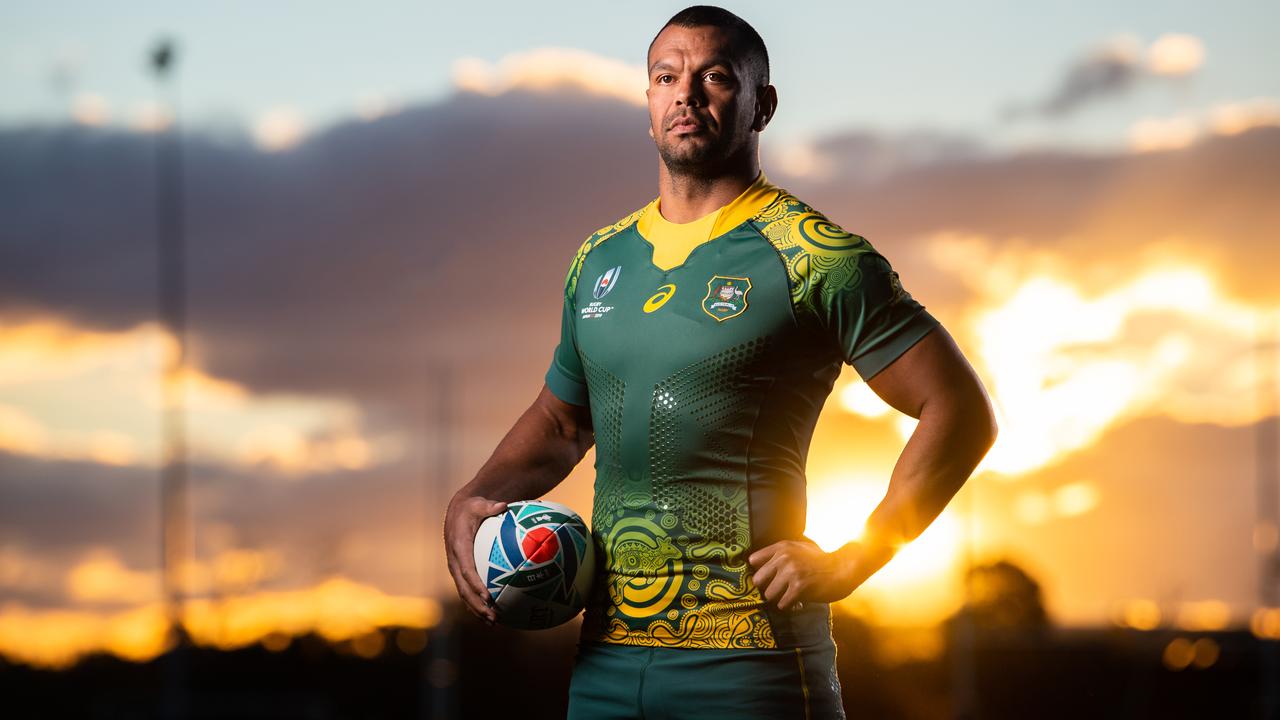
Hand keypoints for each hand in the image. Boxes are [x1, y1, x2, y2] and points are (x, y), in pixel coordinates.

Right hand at [444, 495, 507, 624]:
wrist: (458, 512)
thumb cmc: (472, 507)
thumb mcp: (479, 503)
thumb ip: (490, 506)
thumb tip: (504, 505)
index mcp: (459, 547)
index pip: (466, 569)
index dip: (476, 584)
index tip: (488, 596)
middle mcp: (455, 561)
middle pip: (464, 589)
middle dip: (477, 605)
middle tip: (493, 616)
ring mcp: (457, 568)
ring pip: (465, 594)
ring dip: (477, 609)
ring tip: (494, 623)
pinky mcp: (462, 572)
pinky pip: (469, 590)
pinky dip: (479, 603)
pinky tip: (494, 613)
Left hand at [747, 538, 859, 611]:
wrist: (843, 569)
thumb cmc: (821, 560)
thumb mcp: (800, 548)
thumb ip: (782, 552)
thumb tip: (758, 561)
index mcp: (782, 547)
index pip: (753, 560)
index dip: (759, 572)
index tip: (765, 578)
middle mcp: (783, 557)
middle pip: (757, 580)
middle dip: (766, 587)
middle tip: (777, 591)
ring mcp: (791, 572)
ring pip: (769, 594)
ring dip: (778, 598)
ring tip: (788, 596)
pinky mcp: (799, 587)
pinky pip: (782, 603)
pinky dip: (788, 606)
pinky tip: (796, 601)